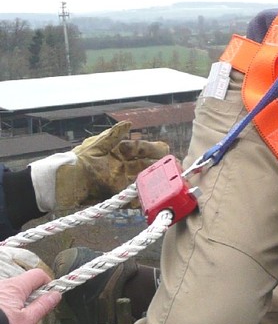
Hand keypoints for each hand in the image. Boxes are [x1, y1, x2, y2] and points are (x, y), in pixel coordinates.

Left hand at [0, 267, 57, 323]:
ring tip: (15, 321)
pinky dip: (6, 305)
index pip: (38, 274)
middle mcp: (3, 284)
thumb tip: (56, 295)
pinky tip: (4, 320)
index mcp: (16, 287)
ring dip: (17, 302)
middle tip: (31, 315)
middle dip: (31, 297)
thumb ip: (43, 306)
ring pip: (12, 292)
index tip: (49, 297)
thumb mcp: (26, 321)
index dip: (48, 284)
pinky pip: (2, 297)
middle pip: (25, 284)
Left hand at [38, 121, 169, 210]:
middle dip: (158, 166)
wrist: (58, 184)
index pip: (140, 148)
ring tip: (165, 184)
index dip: (153, 149)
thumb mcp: (95, 146)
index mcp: (117, 151)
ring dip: (152, 182)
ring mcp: (118, 181)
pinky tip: (148, 200)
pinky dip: (138, 200)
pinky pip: (130, 199)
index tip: (166, 150)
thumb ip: (113, 136)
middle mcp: (121, 166)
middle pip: (144, 165)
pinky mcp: (114, 196)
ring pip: (140, 181)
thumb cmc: (76, 161)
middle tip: (172, 168)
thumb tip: (128, 123)